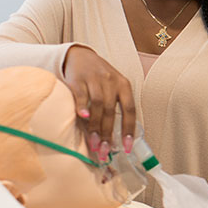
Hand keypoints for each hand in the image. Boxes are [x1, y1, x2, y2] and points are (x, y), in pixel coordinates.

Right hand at [62, 45, 135, 159]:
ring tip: (94, 144)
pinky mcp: (78, 78)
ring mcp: (94, 79)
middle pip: (111, 111)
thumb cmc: (99, 78)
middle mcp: (111, 81)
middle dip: (108, 134)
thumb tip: (117, 139)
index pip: (130, 110)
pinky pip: (81, 94)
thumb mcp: (113, 88)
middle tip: (105, 152)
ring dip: (95, 126)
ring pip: (97, 105)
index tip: (126, 147)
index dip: (129, 130)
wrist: (80, 55)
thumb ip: (115, 108)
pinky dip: (82, 105)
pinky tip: (82, 117)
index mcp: (124, 86)